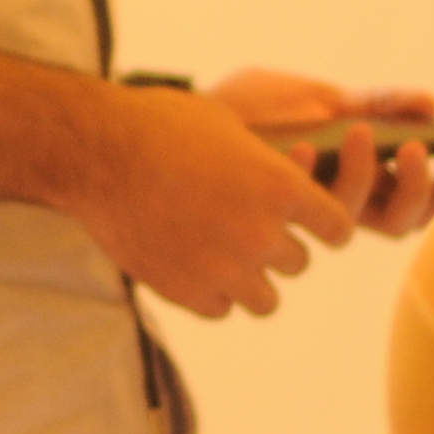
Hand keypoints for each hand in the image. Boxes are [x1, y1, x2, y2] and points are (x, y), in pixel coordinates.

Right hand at [65, 84, 353, 318]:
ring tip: (222, 256)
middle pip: (299, 263)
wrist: (96, 153)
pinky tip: (190, 263)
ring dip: (250, 279)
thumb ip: (265, 160)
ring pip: (266, 299)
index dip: (324, 223)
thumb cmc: (159, 124)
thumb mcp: (227, 125)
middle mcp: (262, 233)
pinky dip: (211, 292)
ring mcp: (226, 268)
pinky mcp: (188, 292)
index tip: (309, 221)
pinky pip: (222, 308)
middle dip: (277, 246)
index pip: (338, 228)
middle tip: (244, 226)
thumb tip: (289, 168)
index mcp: (281, 187)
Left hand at [209, 72, 433, 238]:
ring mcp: (301, 211)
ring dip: (362, 178)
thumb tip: (433, 102)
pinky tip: (300, 143)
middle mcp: (335, 202)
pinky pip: (294, 212)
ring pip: (350, 226)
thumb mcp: (323, 94)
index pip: (414, 199)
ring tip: (358, 132)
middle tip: (411, 149)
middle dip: (413, 189)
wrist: (192, 109)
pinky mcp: (265, 211)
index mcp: (359, 175)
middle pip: (397, 222)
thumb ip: (375, 102)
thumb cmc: (258, 104)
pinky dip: (305, 175)